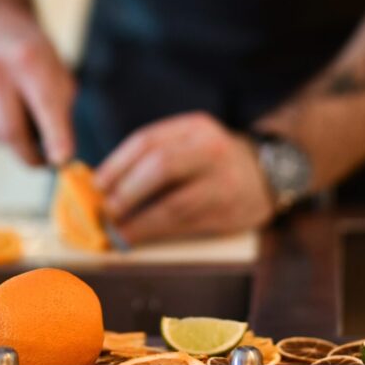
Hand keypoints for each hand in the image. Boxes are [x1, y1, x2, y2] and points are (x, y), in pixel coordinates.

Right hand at [0, 9, 74, 165]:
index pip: (44, 104)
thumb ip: (61, 111)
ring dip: (15, 142)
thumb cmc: (33, 55)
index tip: (62, 162)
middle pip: (11, 131)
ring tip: (24, 120)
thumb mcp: (58, 72)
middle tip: (44, 162)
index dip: (55, 137)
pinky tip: (3, 113)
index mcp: (29, 59)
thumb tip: (59, 157)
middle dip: (30, 156)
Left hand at [95, 112, 273, 243]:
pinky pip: (186, 224)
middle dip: (126, 191)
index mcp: (194, 127)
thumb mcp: (188, 143)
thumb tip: (102, 186)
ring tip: (116, 230)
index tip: (95, 186)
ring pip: (174, 203)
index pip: (147, 141)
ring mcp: (223, 181)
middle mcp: (211, 149)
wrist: (269, 174)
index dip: (115, 165)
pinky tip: (137, 237)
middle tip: (105, 210)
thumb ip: (152, 157)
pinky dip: (156, 232)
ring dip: (138, 220)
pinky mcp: (229, 211)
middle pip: (160, 167)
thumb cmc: (212, 162)